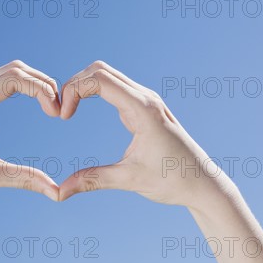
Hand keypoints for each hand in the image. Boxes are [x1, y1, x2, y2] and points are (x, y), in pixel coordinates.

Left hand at [0, 60, 61, 205]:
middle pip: (14, 70)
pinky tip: (36, 104)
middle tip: (60, 109)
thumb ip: (24, 179)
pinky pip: (0, 85)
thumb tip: (57, 193)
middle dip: (42, 84)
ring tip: (52, 106)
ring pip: (8, 74)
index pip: (14, 79)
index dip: (41, 90)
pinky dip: (22, 90)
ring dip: (33, 85)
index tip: (56, 113)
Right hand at [58, 61, 234, 207]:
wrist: (202, 183)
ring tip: (67, 109)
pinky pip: (114, 87)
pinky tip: (81, 108)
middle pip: (100, 70)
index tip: (63, 116)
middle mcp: (145, 98)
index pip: (100, 79)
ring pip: (107, 75)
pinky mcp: (144, 107)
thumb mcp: (129, 180)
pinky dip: (93, 91)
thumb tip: (60, 192)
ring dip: (83, 86)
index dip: (74, 90)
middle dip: (74, 84)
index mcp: (143, 109)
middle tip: (60, 110)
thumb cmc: (173, 181)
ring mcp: (145, 100)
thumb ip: (93, 180)